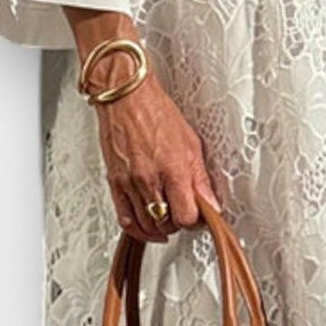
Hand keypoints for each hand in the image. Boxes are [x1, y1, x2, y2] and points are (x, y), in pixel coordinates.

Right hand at [91, 72, 223, 244]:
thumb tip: (210, 202)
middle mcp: (150, 180)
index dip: (195, 220)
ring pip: (146, 225)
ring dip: (159, 227)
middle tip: (183, 212)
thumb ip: (200, 178)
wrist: (126, 97)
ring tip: (167, 218)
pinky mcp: (115, 183)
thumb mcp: (190, 142)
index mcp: (173, 170)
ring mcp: (130, 183)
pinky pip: (124, 218)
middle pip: (166, 223)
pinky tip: (146, 226)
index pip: (186, 216)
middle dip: (178, 223)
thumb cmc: (156, 111)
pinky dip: (137, 228)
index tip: (199, 214)